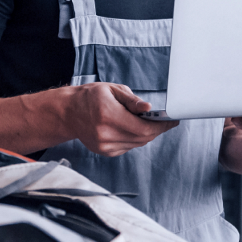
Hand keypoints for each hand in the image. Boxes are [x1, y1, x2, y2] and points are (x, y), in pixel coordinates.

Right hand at [63, 82, 178, 156]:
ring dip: (145, 134)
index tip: (172, 120)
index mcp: (108, 115)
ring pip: (137, 144)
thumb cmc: (90, 97)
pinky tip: (129, 127)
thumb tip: (148, 109)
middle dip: (157, 130)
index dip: (161, 126)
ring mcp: (104, 145)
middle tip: (165, 121)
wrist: (68, 112)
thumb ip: (132, 101)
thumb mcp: (112, 90)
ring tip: (146, 121)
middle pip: (143, 138)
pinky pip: (128, 147)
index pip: (143, 127)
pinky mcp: (104, 152)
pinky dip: (134, 138)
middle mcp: (105, 133)